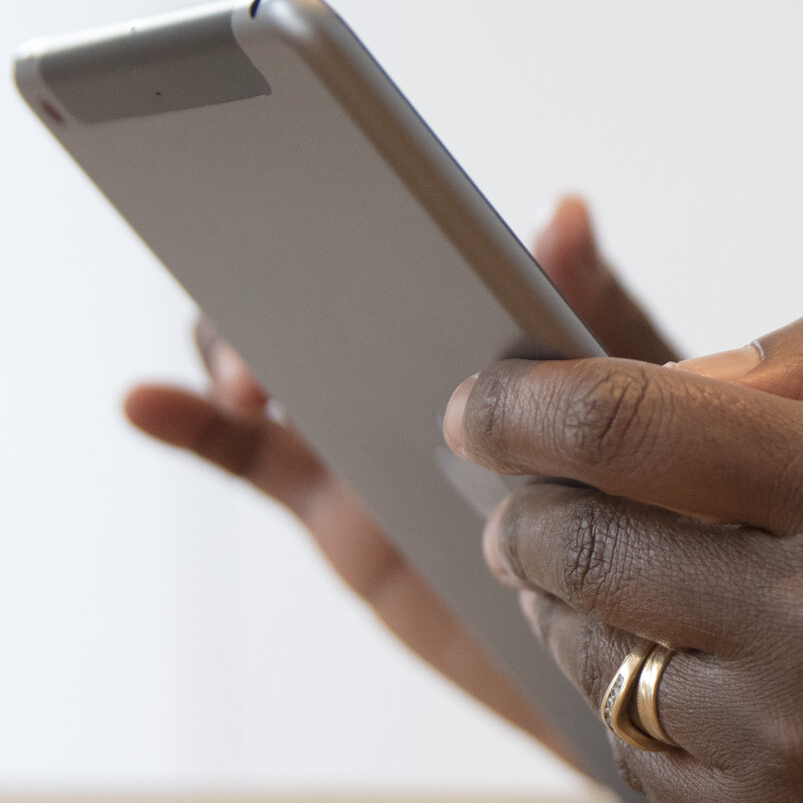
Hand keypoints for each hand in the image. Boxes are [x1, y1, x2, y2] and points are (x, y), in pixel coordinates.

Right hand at [123, 197, 674, 766]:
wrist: (644, 624)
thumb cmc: (660, 483)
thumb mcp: (641, 387)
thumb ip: (593, 306)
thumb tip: (564, 214)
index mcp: (473, 307)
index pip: (398, 232)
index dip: (344, 195)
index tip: (310, 178)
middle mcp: (404, 353)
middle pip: (306, 287)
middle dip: (268, 270)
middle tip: (274, 292)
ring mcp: (360, 427)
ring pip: (263, 362)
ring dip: (231, 346)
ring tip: (251, 375)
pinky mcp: (333, 507)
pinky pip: (243, 455)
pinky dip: (185, 422)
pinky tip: (142, 403)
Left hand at [445, 303, 802, 802]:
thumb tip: (680, 377)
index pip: (628, 423)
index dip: (516, 401)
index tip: (474, 397)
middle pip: (573, 539)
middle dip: (516, 502)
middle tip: (518, 487)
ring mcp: (797, 747)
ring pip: (590, 652)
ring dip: (561, 597)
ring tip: (592, 568)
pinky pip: (638, 750)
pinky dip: (629, 692)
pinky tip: (674, 661)